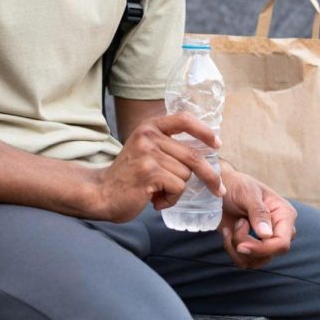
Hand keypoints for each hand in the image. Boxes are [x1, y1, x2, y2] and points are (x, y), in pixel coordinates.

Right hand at [89, 112, 225, 222]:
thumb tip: (205, 151)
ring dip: (177, 190)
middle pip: (192, 155)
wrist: (102, 193)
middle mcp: (148, 135)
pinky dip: (171, 199)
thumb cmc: (128, 176)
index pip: (184, 119)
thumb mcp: (145, 150)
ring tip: (159, 192)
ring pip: (185, 174)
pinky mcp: (148, 172)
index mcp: (149, 126)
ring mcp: (148, 153)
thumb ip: (166, 145)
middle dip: (209, 175)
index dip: (204, 131)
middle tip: (218, 189)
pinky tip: (155, 200)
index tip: (217, 144)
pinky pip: (178, 187)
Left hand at [217, 167, 296, 269]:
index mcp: (284, 215)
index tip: (241, 245)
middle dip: (246, 244)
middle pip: (269, 254)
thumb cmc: (237, 185)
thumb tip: (267, 235)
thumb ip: (258, 212)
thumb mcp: (247, 193)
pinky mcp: (252, 247)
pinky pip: (244, 261)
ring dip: (237, 247)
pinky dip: (231, 249)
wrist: (220, 189)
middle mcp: (278, 231)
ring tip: (233, 226)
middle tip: (236, 224)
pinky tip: (228, 232)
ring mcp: (265, 241)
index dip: (262, 249)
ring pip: (255, 261)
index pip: (282, 243)